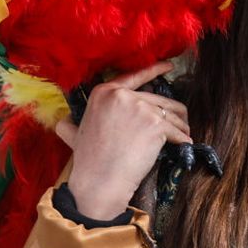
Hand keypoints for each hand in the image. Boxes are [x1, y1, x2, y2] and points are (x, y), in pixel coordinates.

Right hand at [56, 61, 191, 220]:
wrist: (99, 181)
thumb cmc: (88, 160)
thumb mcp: (74, 133)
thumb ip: (73, 122)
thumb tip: (64, 120)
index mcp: (103, 92)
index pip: (135, 77)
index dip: (155, 70)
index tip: (169, 66)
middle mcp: (122, 95)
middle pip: (159, 99)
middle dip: (172, 114)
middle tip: (180, 126)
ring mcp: (140, 108)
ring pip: (171, 113)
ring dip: (180, 126)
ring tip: (182, 136)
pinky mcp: (155, 123)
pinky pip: (177, 130)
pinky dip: (182, 139)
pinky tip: (183, 146)